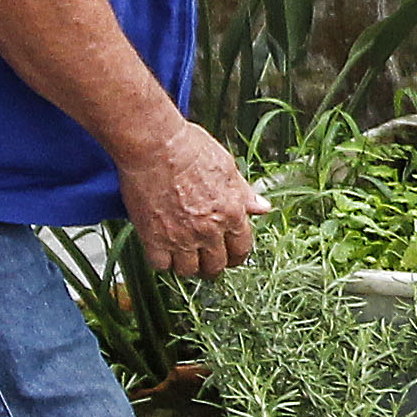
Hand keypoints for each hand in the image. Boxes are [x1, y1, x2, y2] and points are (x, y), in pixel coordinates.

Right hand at [121, 119, 267, 278]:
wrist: (155, 146)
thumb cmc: (188, 148)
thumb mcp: (227, 167)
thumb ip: (244, 193)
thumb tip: (262, 207)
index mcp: (232, 212)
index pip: (242, 249)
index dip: (236, 255)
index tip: (230, 255)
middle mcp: (209, 230)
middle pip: (216, 265)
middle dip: (212, 264)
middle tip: (205, 259)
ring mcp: (181, 237)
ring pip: (189, 270)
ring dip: (187, 265)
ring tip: (182, 255)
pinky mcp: (154, 238)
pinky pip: (161, 265)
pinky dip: (161, 261)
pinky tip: (161, 250)